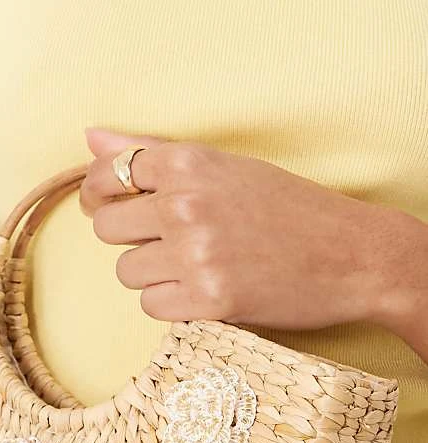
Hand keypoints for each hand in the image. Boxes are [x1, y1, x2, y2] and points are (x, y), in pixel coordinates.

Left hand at [79, 127, 427, 336]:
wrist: (352, 255)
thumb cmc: (289, 207)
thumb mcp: (225, 167)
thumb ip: (153, 153)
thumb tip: (90, 137)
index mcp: (189, 163)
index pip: (107, 174)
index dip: (100, 193)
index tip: (108, 202)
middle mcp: (186, 205)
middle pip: (107, 227)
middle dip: (128, 236)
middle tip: (162, 240)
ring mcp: (195, 256)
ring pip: (127, 271)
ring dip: (151, 273)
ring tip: (192, 266)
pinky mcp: (207, 301)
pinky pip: (151, 306)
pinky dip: (171, 303)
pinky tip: (202, 290)